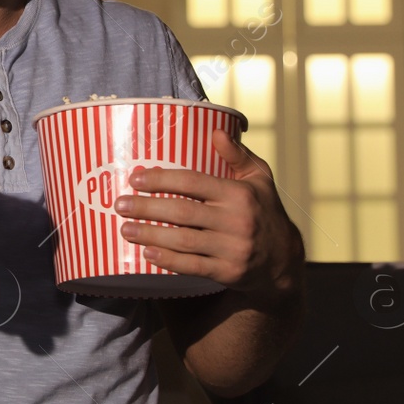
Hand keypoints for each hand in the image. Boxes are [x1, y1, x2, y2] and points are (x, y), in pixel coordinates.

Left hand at [113, 130, 303, 297]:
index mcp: (238, 194)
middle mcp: (236, 220)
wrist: (284, 260)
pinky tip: (147, 254)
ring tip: (125, 229)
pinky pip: (193, 266)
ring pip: (183, 241)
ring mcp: (233, 248)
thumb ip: (237, 155)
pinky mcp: (228, 272)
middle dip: (146, 208)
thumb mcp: (259, 179)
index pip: (193, 182)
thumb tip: (216, 131)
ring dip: (150, 235)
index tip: (136, 179)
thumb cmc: (264, 211)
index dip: (162, 179)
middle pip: (182, 212)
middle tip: (120, 205)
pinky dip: (168, 261)